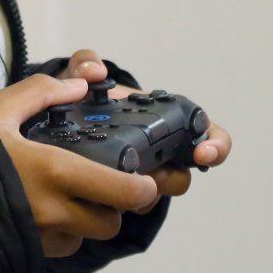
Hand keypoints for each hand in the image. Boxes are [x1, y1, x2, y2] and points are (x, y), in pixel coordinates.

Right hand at [0, 71, 160, 257]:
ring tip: (70, 196)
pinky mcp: (23, 252)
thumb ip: (43, 92)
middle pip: (111, 223)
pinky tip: (43, 210)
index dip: (144, 189)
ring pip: (84, 238)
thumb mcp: (0, 108)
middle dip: (116, 207)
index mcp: (57, 172)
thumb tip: (82, 84)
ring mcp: (38, 238)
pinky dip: (61, 233)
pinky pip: (58, 247)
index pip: (125, 193)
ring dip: (87, 222)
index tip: (143, 178)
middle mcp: (54, 212)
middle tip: (107, 185)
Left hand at [52, 49, 233, 216]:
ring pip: (157, 195)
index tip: (203, 154)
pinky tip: (106, 198)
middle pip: (184, 175)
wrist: (57, 125)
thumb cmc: (82, 99)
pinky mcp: (120, 195)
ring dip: (145, 194)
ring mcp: (141, 175)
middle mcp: (159, 150)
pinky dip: (121, 205)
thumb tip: (94, 72)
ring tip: (124, 185)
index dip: (215, 146)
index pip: (207, 133)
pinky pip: (131, 207)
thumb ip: (85, 64)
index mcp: (163, 118)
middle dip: (172, 178)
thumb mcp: (80, 76)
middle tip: (154, 174)